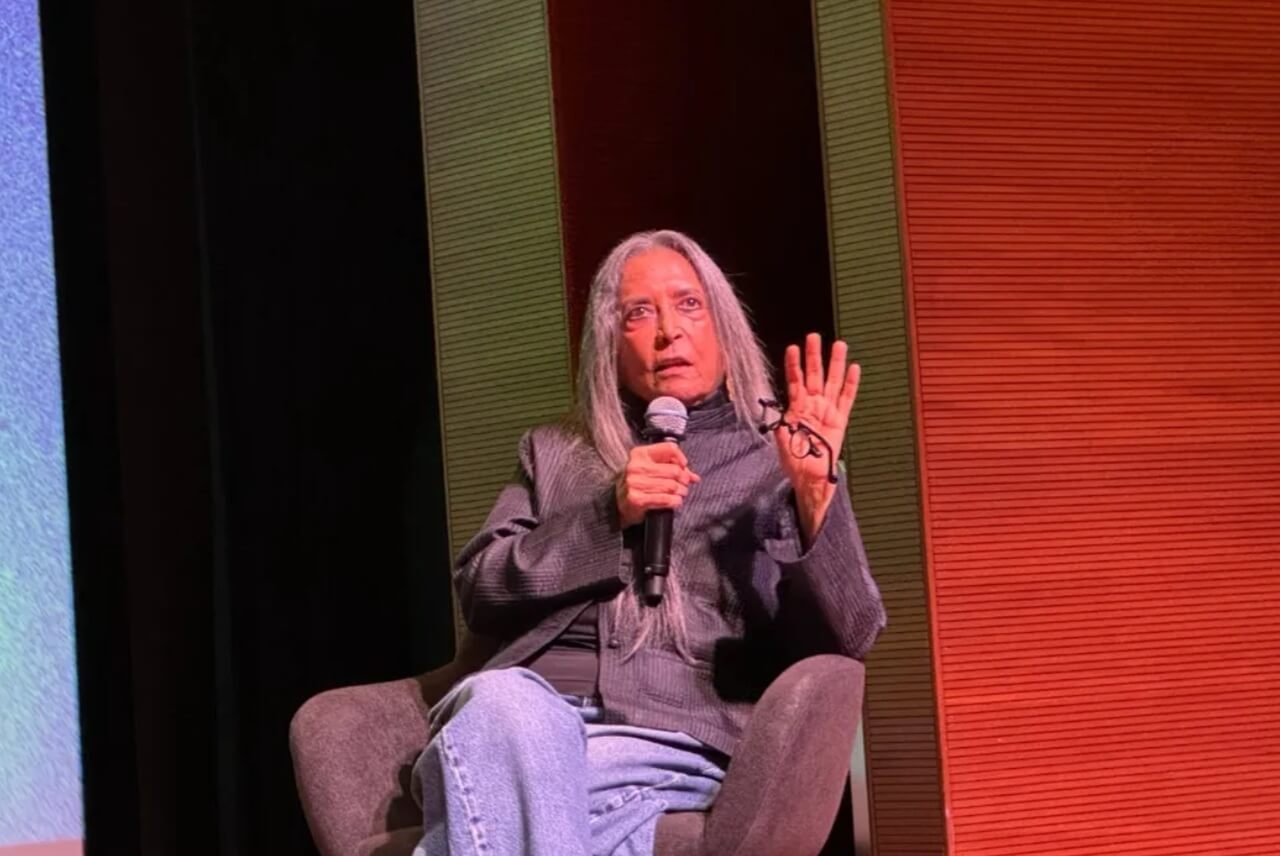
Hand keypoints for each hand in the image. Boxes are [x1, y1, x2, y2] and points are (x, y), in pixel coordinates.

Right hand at [616, 442, 700, 528]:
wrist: (618, 503)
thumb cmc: (638, 483)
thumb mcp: (651, 469)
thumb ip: (672, 468)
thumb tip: (694, 477)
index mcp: (640, 454)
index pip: (668, 448)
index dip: (680, 457)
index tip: (684, 466)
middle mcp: (636, 466)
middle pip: (673, 470)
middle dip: (683, 479)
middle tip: (684, 485)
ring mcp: (635, 483)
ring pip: (671, 485)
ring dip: (681, 491)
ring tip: (681, 494)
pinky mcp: (637, 499)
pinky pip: (664, 499)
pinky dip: (674, 501)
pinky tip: (676, 502)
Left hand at [776, 333, 860, 538]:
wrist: (810, 481)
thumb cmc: (795, 464)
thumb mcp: (782, 446)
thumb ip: (783, 431)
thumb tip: (780, 422)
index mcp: (796, 410)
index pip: (795, 382)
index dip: (794, 365)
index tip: (792, 348)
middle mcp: (813, 407)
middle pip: (815, 376)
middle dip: (814, 357)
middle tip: (815, 336)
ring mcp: (828, 413)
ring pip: (832, 384)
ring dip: (835, 364)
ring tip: (839, 345)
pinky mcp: (840, 422)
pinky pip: (847, 400)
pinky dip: (851, 385)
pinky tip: (854, 369)